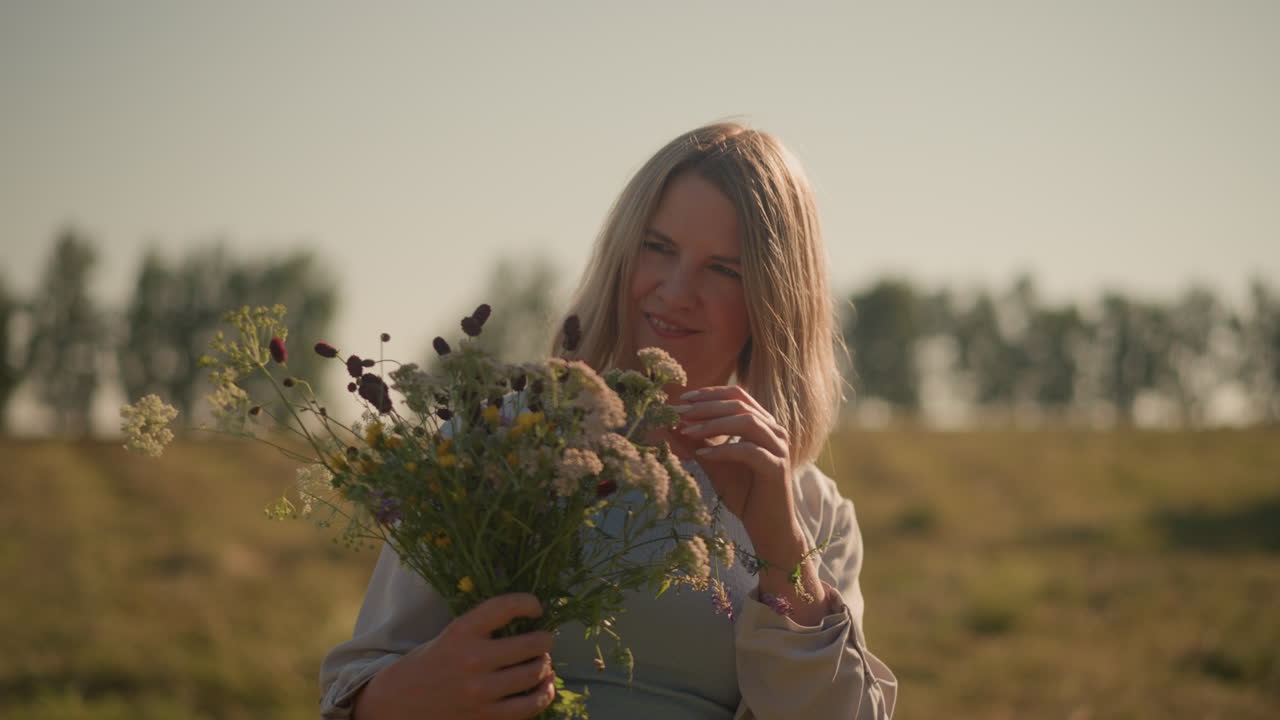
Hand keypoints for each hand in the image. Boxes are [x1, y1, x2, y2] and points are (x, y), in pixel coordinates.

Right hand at [354, 593, 555, 719]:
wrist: (400, 701)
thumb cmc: (432, 661)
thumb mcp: (452, 634)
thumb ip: (486, 628)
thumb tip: (532, 622)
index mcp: (461, 631)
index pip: (505, 607)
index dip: (529, 603)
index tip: (536, 607)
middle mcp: (472, 659)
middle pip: (531, 644)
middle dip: (545, 639)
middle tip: (544, 639)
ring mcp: (480, 691)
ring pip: (534, 673)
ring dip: (545, 665)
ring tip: (542, 662)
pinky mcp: (485, 716)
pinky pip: (530, 706)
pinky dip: (545, 693)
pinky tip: (546, 685)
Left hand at [668, 386, 828, 622]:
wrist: (768, 528)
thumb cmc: (744, 495)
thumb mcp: (714, 464)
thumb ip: (697, 444)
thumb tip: (671, 425)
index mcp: (763, 424)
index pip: (737, 394)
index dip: (710, 393)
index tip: (683, 398)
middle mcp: (774, 431)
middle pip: (740, 404)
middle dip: (706, 406)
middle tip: (679, 412)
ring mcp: (778, 448)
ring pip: (746, 422)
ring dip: (712, 424)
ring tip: (687, 431)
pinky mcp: (776, 468)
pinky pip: (749, 451)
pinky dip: (723, 451)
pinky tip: (702, 456)